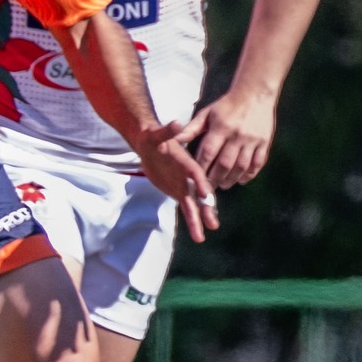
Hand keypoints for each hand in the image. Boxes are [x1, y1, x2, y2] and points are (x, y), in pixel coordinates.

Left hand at [133, 121, 218, 244]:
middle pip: (199, 193)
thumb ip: (167, 131)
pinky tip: (199, 235)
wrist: (148, 144)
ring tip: (202, 237)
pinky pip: (188, 208)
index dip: (201, 182)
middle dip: (205, 208)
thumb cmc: (152, 136)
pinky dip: (193, 220)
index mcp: (186, 161)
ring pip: (194, 205)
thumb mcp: (156, 133)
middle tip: (213, 224)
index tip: (207, 194)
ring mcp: (185, 185)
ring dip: (199, 220)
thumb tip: (176, 123)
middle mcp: (189, 175)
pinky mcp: (179, 191)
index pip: (196, 172)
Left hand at [183, 90, 276, 188]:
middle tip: (208, 188)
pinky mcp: (265, 142)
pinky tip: (241, 180)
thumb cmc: (227, 105)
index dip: (201, 167)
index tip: (195, 178)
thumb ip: (191, 129)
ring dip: (231, 179)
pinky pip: (258, 163)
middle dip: (215, 178)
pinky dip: (250, 174)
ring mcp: (253, 140)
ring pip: (242, 166)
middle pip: (225, 163)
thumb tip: (174, 140)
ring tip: (223, 185)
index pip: (208, 152)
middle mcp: (237, 135)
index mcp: (221, 127)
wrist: (255, 94)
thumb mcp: (206, 113)